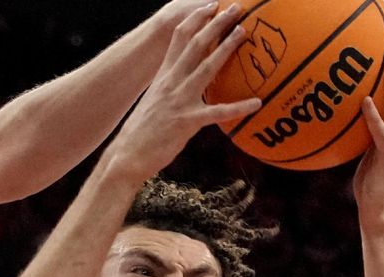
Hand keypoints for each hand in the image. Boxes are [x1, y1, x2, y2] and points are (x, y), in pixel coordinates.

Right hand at [110, 2, 260, 178]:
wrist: (127, 155)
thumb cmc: (140, 133)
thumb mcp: (153, 102)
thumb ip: (169, 89)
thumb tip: (182, 83)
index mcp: (163, 76)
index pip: (178, 38)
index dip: (196, 19)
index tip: (210, 6)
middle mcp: (171, 83)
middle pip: (195, 44)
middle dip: (216, 23)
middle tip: (236, 8)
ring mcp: (179, 101)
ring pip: (207, 67)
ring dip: (226, 47)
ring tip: (243, 32)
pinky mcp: (187, 122)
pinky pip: (218, 112)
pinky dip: (239, 107)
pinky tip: (257, 103)